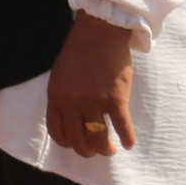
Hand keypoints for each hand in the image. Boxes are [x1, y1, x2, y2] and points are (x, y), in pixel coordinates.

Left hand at [45, 11, 138, 157]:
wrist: (99, 33)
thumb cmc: (79, 51)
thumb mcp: (60, 76)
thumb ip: (63, 97)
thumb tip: (70, 120)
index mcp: (56, 97)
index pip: (57, 132)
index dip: (67, 143)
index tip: (76, 144)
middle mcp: (73, 103)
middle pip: (77, 141)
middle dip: (87, 151)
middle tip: (96, 150)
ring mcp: (95, 102)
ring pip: (98, 140)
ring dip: (105, 150)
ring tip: (110, 149)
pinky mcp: (116, 99)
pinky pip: (123, 128)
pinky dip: (127, 139)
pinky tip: (129, 144)